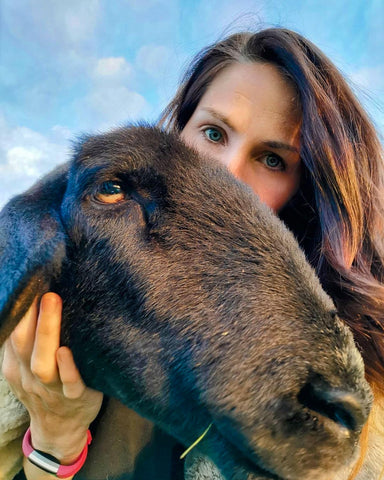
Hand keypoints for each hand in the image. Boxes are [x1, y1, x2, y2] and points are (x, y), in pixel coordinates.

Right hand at [2, 292, 102, 463]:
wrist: (61, 428)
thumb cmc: (46, 387)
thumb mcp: (27, 366)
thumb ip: (26, 340)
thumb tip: (34, 301)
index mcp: (18, 365)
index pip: (13, 334)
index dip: (19, 310)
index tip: (30, 282)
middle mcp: (31, 375)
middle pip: (24, 344)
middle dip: (30, 316)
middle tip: (43, 288)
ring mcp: (52, 389)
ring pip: (43, 363)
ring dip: (47, 332)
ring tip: (53, 302)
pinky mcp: (76, 398)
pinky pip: (70, 385)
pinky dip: (68, 369)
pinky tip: (66, 352)